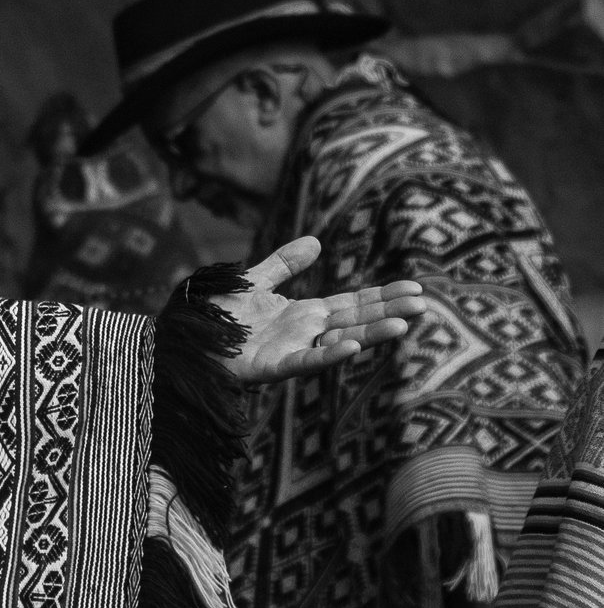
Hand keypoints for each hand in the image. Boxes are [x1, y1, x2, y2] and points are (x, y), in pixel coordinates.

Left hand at [216, 237, 426, 385]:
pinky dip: (329, 354)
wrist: (183, 339)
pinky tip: (353, 346)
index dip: (382, 296)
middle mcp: (304, 333)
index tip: (414, 288)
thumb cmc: (216, 315)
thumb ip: (283, 264)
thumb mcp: (254, 281)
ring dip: (371, 334)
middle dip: (388, 313)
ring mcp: (291, 350)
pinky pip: (305, 361)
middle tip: (423, 304)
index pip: (352, 304)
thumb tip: (316, 241)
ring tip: (404, 325)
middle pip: (355, 321)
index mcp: (303, 314)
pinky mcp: (272, 366)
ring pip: (339, 342)